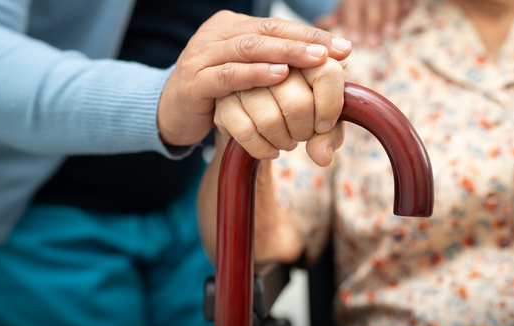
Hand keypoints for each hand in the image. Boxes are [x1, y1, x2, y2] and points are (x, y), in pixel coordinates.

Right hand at [158, 10, 351, 146]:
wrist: (170, 113)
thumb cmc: (216, 94)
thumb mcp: (246, 74)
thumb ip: (275, 65)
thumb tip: (325, 64)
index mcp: (231, 27)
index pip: (276, 25)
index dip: (310, 33)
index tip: (343, 47)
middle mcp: (215, 34)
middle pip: (265, 31)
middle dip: (304, 40)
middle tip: (335, 51)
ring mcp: (201, 56)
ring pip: (248, 48)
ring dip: (285, 53)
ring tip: (316, 59)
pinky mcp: (193, 82)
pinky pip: (228, 75)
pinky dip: (255, 74)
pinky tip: (280, 75)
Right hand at [214, 58, 345, 166]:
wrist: (242, 115)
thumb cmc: (286, 109)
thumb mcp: (314, 116)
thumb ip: (328, 133)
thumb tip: (323, 156)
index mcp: (296, 46)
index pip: (327, 71)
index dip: (331, 105)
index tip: (325, 125)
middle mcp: (265, 54)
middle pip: (298, 103)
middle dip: (304, 130)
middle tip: (302, 134)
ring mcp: (237, 74)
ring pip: (270, 121)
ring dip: (283, 140)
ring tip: (287, 140)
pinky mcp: (217, 99)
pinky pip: (246, 133)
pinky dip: (263, 148)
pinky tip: (271, 150)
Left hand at [315, 0, 413, 46]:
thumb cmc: (355, 6)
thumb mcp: (343, 9)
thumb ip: (334, 18)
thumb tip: (322, 26)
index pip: (351, 6)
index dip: (353, 22)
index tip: (355, 41)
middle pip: (372, 4)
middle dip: (373, 23)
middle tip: (372, 44)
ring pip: (389, 0)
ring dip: (390, 17)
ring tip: (390, 35)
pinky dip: (405, 5)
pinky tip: (406, 15)